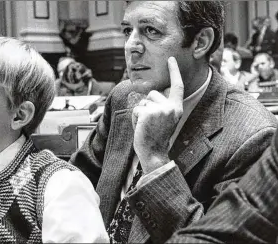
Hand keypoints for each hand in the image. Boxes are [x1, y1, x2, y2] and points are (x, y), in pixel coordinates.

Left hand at [132, 57, 183, 173]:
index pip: (177, 86)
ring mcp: (160, 110)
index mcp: (177, 108)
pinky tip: (141, 127)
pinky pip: (136, 109)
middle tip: (151, 122)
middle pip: (153, 93)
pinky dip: (135, 118)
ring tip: (146, 126)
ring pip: (143, 102)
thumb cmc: (157, 137)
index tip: (170, 59)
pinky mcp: (148, 113)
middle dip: (147, 104)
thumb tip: (154, 92)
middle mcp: (171, 107)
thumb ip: (162, 105)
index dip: (174, 72)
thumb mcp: (165, 119)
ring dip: (140, 113)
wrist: (154, 153)